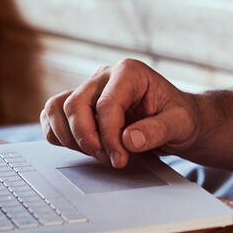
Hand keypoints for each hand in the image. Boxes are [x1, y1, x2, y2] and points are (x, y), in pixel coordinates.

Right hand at [40, 59, 200, 167]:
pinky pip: (52, 116)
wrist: (174, 120)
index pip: (106, 104)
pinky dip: (59, 135)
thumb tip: (128, 140)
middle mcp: (103, 76)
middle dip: (87, 139)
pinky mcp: (79, 105)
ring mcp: (88, 89)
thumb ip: (159, 130)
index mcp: (129, 72)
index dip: (109, 137)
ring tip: (98, 154)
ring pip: (56, 108)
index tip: (120, 160)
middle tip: (109, 160)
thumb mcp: (180, 123)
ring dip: (70, 138)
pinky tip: (83, 149)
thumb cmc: (178, 117)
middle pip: (75, 105)